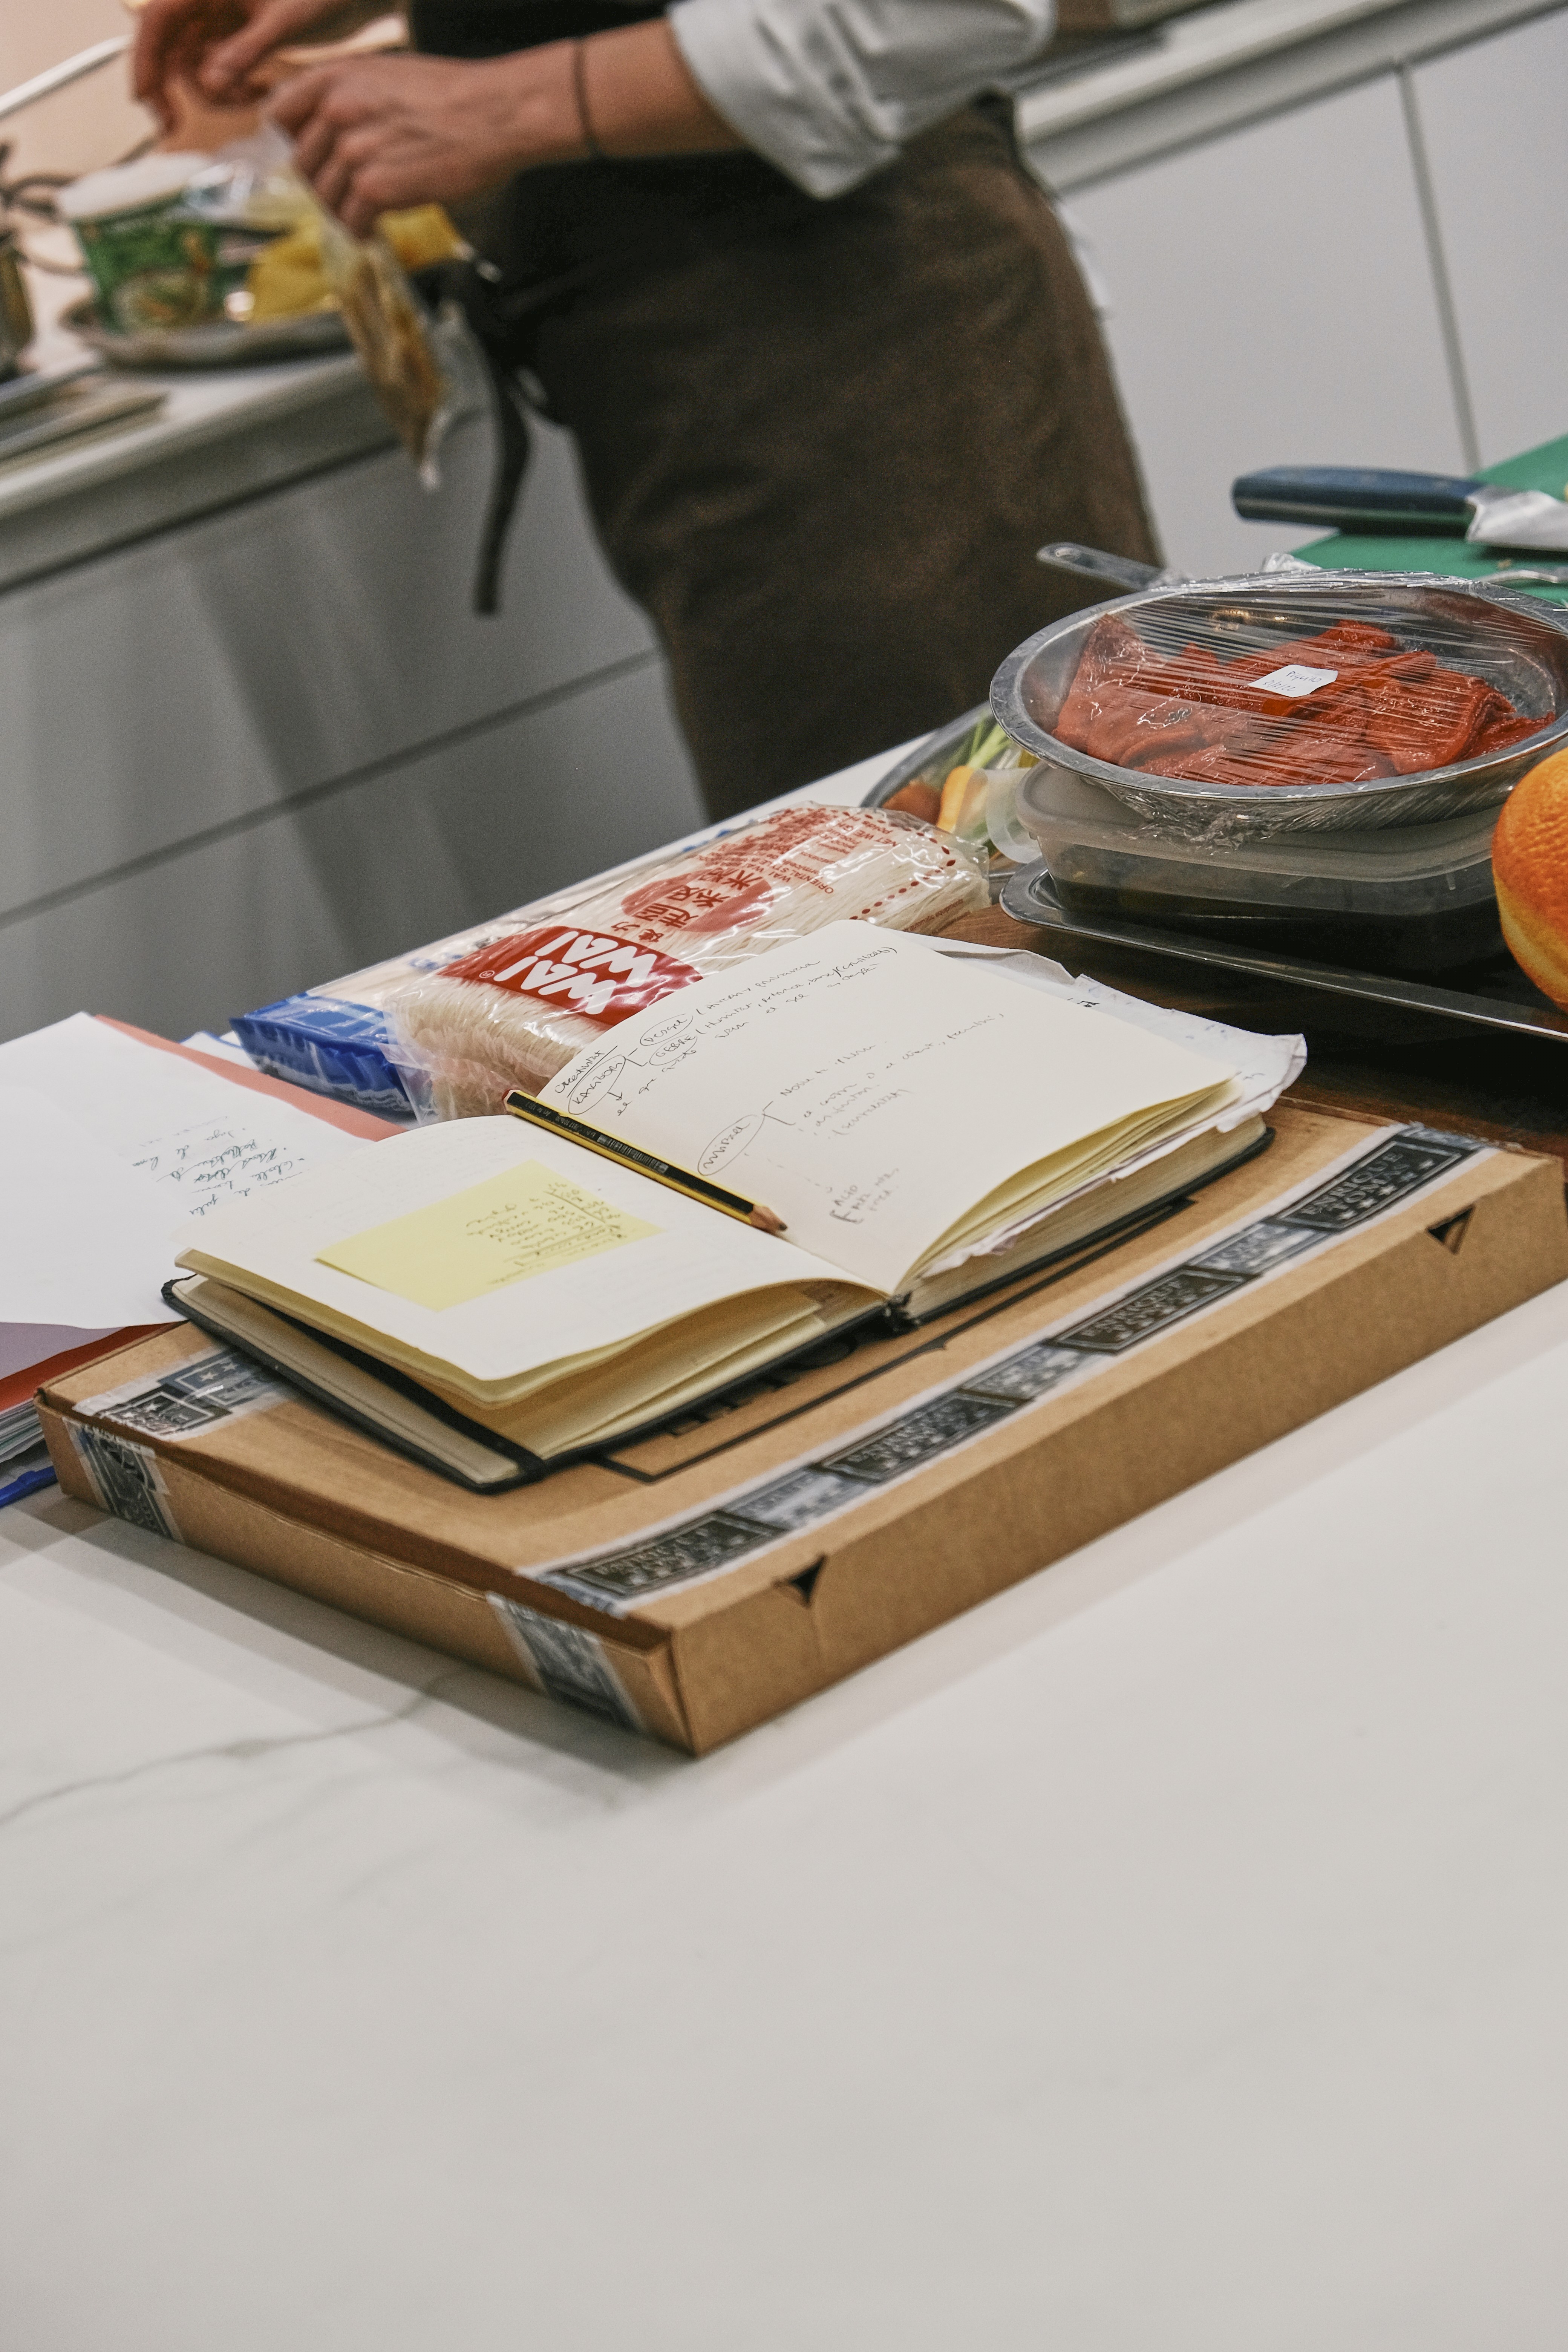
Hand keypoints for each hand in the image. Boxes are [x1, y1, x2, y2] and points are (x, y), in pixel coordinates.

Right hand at [132, 0, 374, 130]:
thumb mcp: (281, 20)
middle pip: (166, 45)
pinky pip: (216, 65)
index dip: (144, 59)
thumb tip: (211, 85)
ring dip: (213, 91)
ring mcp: (214, 16)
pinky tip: (258, 90)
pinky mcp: (229, 31)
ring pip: (192, 62)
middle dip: (169, 87)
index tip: (143, 97)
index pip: (156, 19)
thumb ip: (246, 50)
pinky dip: (231, 85)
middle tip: (173, 126)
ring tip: (252, 98)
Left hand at [270, 51, 578, 234]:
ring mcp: (354, 150)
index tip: (313, 157)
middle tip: (350, 193)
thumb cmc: (454, 95)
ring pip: (325, 198)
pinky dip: (361, 231)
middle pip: (302, 164)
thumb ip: (351, 95)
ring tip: (367, 213)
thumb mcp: (388, 75)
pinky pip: (352, 221)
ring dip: (344, 211)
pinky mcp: (375, 187)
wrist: (496, 114)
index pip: (281, 115)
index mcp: (337, 77)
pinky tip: (374, 229)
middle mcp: (338, 110)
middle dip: (324, 182)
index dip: (294, 141)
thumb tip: (332, 125)